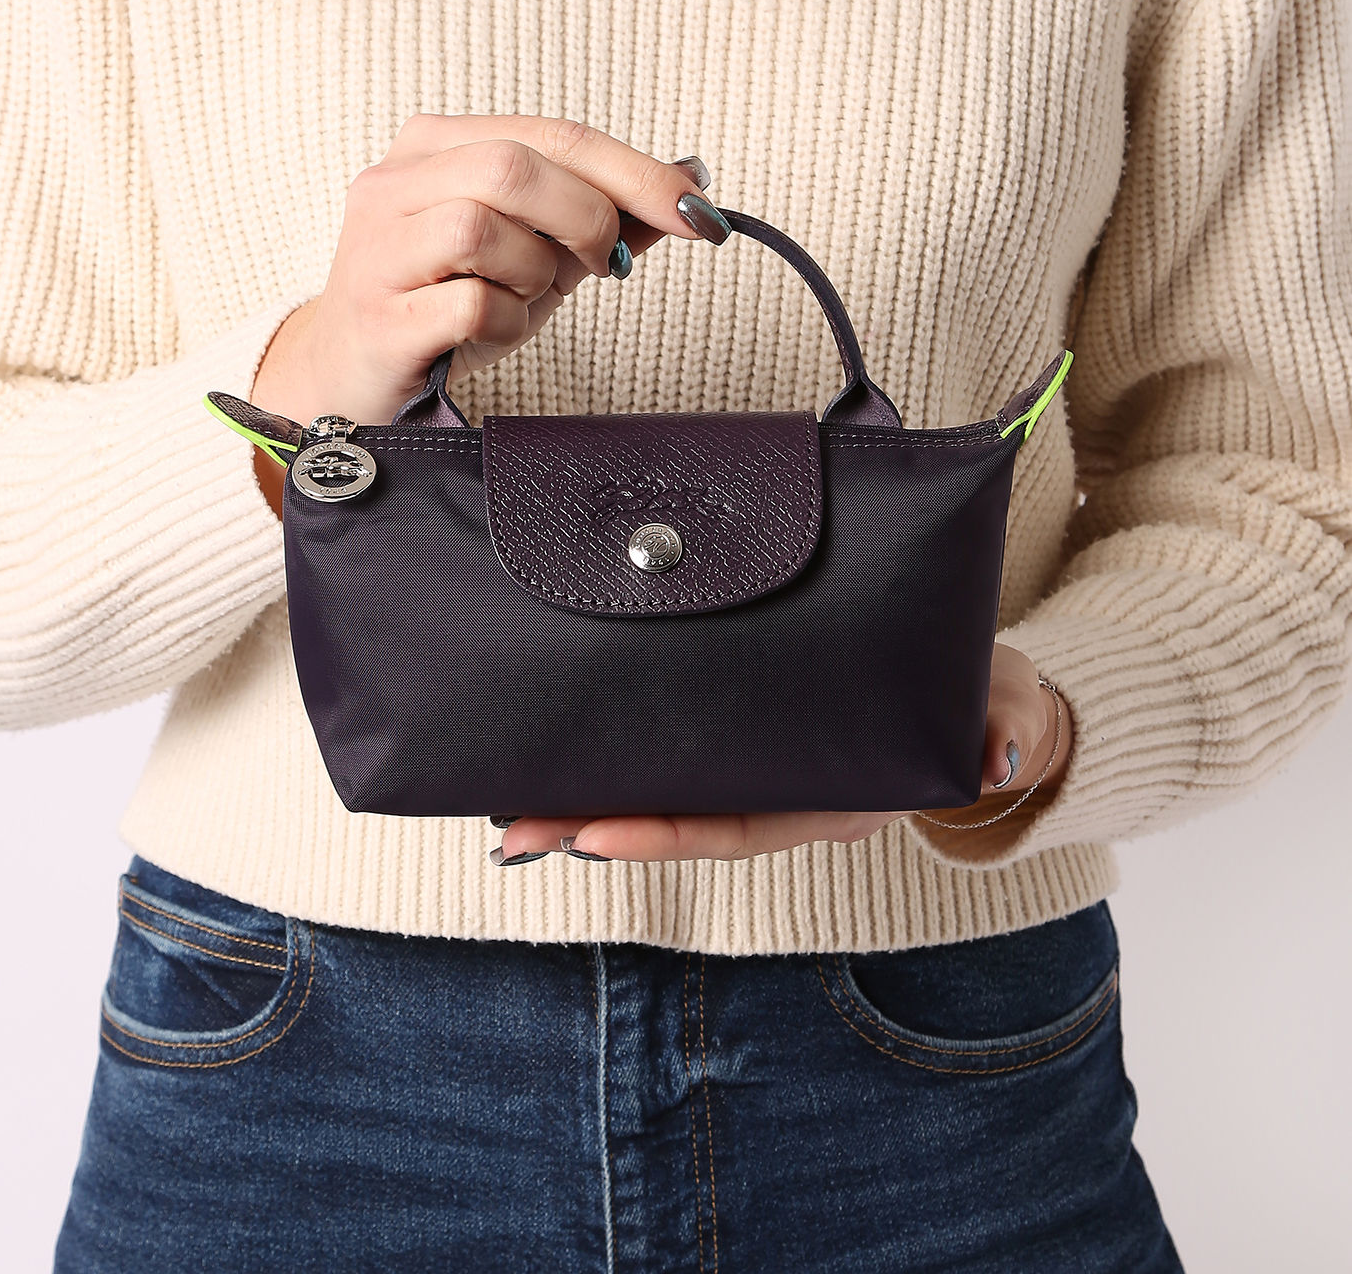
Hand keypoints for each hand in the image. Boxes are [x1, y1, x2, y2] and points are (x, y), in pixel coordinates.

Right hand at [245, 118, 721, 513]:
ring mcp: (378, 247)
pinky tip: (493, 332)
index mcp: (437, 144)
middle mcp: (396, 181)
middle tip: (604, 266)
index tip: (701, 211)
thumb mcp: (536, 253)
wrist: (352, 380)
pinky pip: (469, 304)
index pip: (555, 134)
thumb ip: (605, 218)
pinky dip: (505, 323)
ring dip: (535, 272)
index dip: (638, 172)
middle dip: (588, 218)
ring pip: (483, 226)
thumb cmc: (448, 306)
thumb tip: (692, 183)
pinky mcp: (377, 315)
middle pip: (515, 166)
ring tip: (525, 297)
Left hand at [497, 643, 1073, 862]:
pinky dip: (617, 747)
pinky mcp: (744, 720)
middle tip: (509, 826)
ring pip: (665, 784)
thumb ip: (1007, 728)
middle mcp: (788, 787)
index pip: (741, 824)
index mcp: (840, 794)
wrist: (977, 681)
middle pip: (679, 813)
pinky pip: (675, 741)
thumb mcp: (1009, 706)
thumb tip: (991, 757)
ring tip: (504, 793)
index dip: (665, 832)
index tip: (591, 831)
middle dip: (594, 821)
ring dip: (586, 791)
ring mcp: (762, 758)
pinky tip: (557, 737)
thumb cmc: (988, 694)